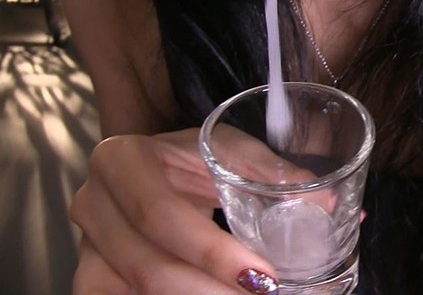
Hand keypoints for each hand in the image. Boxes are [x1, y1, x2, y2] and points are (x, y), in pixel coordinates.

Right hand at [70, 129, 280, 293]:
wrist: (147, 168)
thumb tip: (328, 202)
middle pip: (146, 266)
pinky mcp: (93, 276)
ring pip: (132, 293)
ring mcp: (87, 246)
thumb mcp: (226, 148)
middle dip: (208, 293)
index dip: (210, 252)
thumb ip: (272, 172)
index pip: (159, 214)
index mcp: (120, 161)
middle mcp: (92, 204)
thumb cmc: (189, 156)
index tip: (263, 277)